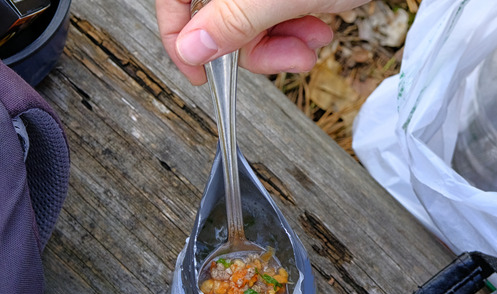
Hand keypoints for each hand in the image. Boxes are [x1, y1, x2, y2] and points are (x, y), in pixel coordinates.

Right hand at [155, 0, 369, 84]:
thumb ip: (233, 21)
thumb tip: (192, 48)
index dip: (178, 36)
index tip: (197, 73)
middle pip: (217, 18)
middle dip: (255, 47)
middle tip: (286, 58)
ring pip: (249, 24)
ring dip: (282, 44)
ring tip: (311, 42)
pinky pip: (274, 17)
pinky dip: (295, 32)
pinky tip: (318, 30)